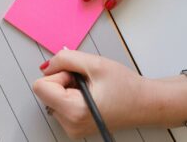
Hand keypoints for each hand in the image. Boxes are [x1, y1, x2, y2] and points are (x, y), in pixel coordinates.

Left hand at [33, 50, 186, 138]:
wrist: (146, 104)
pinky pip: (59, 104)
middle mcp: (70, 124)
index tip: (76, 76)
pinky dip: (71, 96)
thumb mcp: (94, 63)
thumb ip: (64, 59)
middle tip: (86, 82)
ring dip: (67, 88)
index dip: (57, 75)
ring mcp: (71, 128)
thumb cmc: (126, 87)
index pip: (40, 87)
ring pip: (51, 96)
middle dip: (62, 81)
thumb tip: (46, 66)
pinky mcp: (73, 126)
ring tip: (91, 89)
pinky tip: (89, 96)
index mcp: (74, 111)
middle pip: (44, 91)